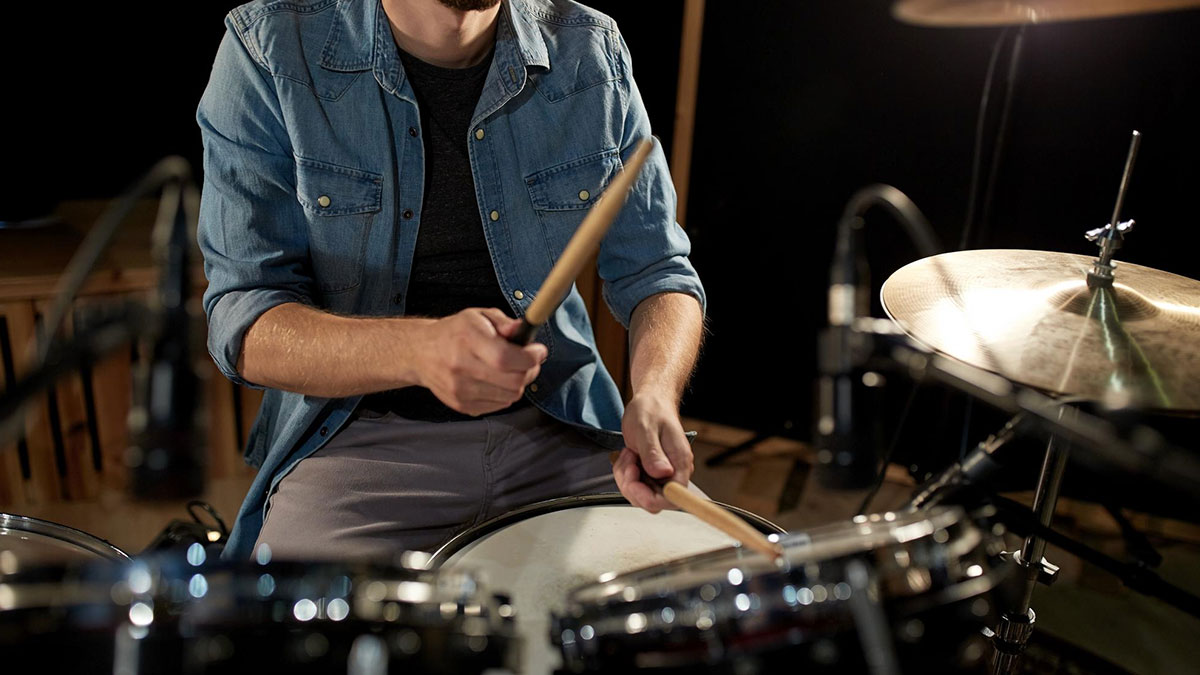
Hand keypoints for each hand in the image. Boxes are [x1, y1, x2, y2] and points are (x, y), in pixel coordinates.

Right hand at [414, 308, 545, 415]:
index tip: (538, 351)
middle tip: (529, 360)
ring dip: (519, 383)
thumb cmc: (455, 333)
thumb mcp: (479, 316)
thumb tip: (524, 330)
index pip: (505, 358)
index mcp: (467, 340)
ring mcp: (461, 391)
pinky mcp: (463, 406)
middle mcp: (461, 367)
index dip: (530, 357)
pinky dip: (506, 393)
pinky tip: (498, 380)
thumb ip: (505, 323)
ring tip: (512, 369)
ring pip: (510, 396)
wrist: (422, 354)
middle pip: (513, 381)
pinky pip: (500, 405)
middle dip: (530, 370)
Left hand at [613, 392, 693, 512]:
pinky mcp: (650, 474)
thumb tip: (663, 473)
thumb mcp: (646, 429)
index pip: (674, 498)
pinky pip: (634, 486)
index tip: (635, 484)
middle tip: (628, 463)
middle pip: (654, 501)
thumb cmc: (652, 410)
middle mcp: (673, 472)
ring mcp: (662, 474)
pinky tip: (627, 457)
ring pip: (640, 495)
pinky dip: (624, 475)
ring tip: (628, 455)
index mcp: (679, 462)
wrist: (650, 402)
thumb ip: (653, 453)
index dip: (652, 498)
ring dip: (626, 479)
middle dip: (633, 487)